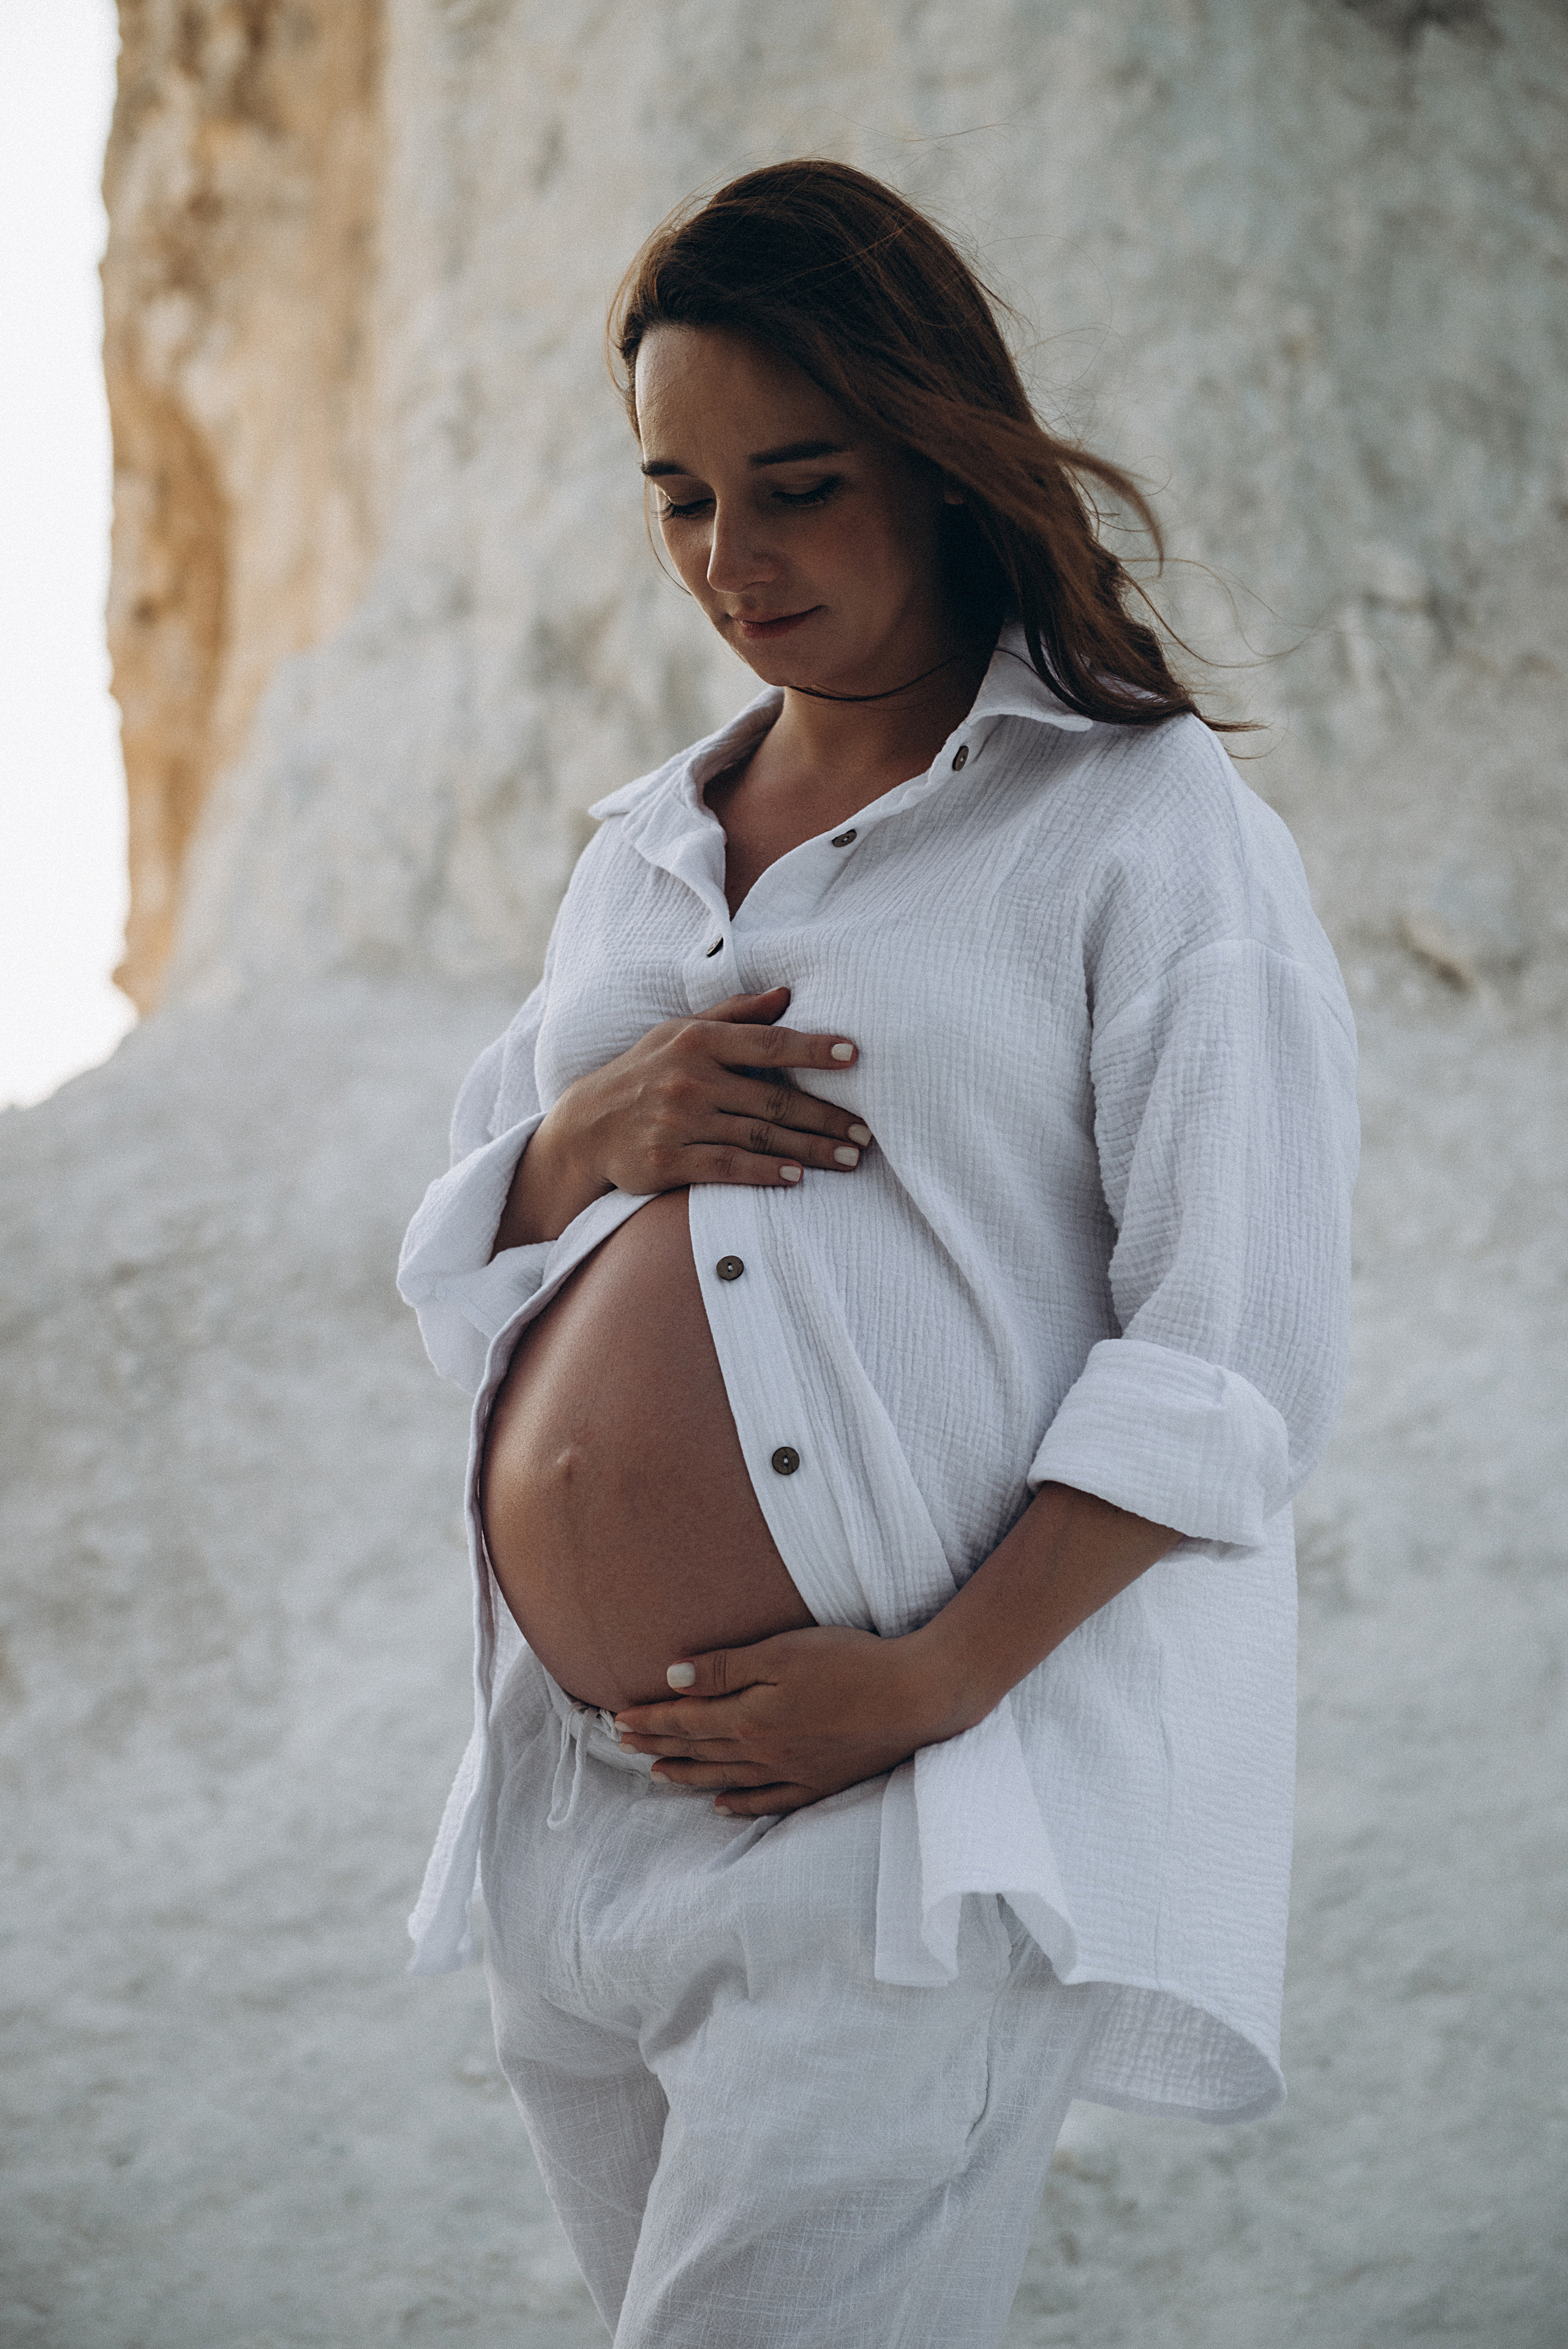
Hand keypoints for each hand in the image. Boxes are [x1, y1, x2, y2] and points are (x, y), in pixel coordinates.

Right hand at [493, 985, 872, 1248]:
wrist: (585, 1126)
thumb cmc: (645, 1072)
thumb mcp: (680, 1033)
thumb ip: (735, 1014)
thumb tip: (787, 993)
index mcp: (697, 1041)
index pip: (768, 1042)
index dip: (813, 1048)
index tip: (855, 1055)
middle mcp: (688, 1079)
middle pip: (774, 1098)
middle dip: (826, 1117)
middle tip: (867, 1133)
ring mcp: (676, 1122)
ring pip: (759, 1136)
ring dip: (810, 1150)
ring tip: (849, 1158)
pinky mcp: (666, 1162)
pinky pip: (727, 1167)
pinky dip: (765, 1173)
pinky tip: (798, 1177)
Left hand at [612, 1624, 957, 1815]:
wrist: (916, 1696)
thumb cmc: (850, 1662)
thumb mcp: (783, 1651)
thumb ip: (727, 1667)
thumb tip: (672, 1679)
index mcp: (751, 1717)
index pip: (687, 1721)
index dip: (651, 1721)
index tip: (618, 1721)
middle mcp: (764, 1752)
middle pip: (701, 1750)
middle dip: (660, 1746)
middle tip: (625, 1747)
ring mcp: (793, 1771)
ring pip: (727, 1778)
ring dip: (689, 1775)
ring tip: (658, 1774)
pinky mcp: (821, 1781)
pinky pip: (769, 1800)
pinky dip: (741, 1805)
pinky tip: (722, 1808)